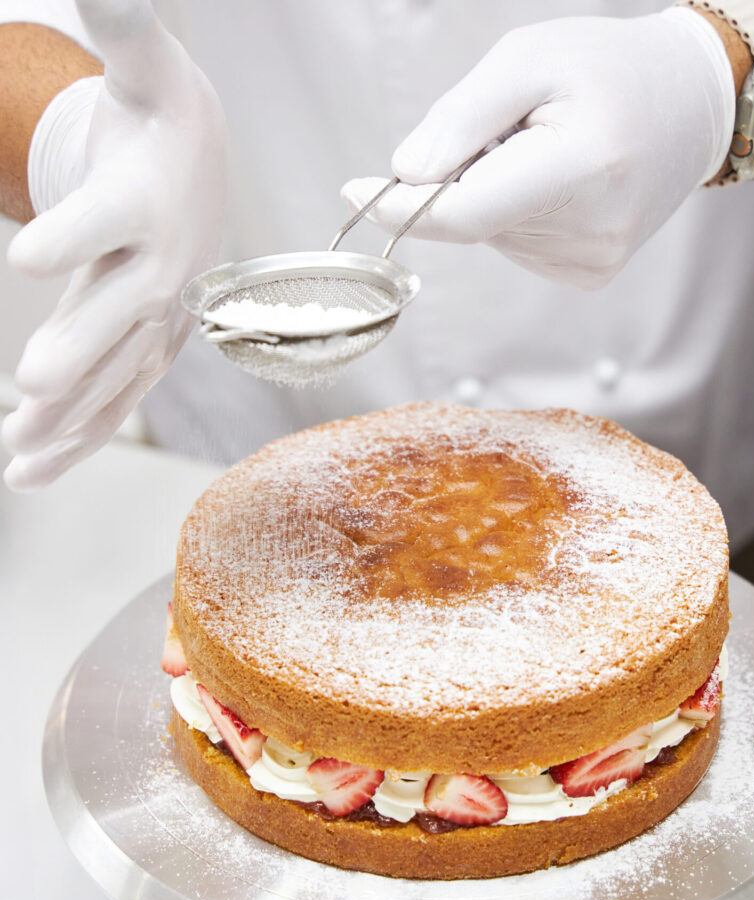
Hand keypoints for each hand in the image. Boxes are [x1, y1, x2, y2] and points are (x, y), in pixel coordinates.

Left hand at [3, 0, 226, 489]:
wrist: (204, 169)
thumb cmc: (160, 119)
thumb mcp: (145, 67)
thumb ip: (126, 25)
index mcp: (146, 198)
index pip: (108, 218)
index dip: (72, 235)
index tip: (24, 254)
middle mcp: (158, 267)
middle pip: (118, 313)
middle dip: (77, 350)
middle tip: (31, 383)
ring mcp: (156, 316)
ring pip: (114, 375)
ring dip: (67, 422)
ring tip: (12, 465)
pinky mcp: (150, 345)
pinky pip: (114, 399)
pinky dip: (75, 437)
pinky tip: (29, 470)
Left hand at [342, 8, 733, 287]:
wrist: (691, 104)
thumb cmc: (609, 68)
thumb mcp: (530, 58)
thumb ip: (462, 118)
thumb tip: (405, 175)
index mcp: (582, 167)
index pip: (464, 213)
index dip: (403, 208)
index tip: (353, 192)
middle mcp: (592, 227)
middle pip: (473, 221)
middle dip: (462, 178)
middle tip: (508, 130)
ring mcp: (593, 259)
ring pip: (491, 236)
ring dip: (492, 194)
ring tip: (546, 151)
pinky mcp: (590, 273)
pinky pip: (517, 246)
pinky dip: (515, 215)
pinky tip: (557, 183)